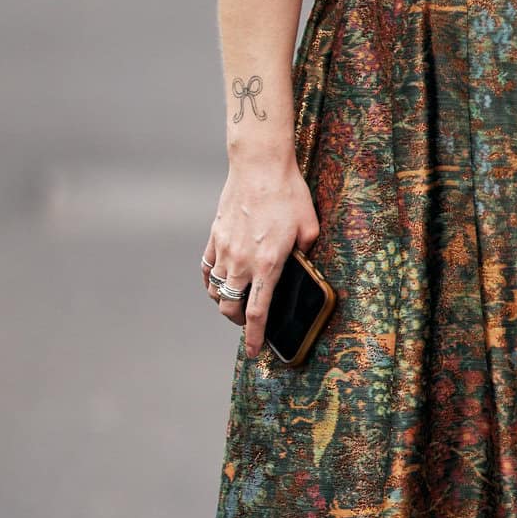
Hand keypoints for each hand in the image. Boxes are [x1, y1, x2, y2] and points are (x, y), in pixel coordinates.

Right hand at [201, 161, 319, 358]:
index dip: (254, 337)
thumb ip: (306, 253)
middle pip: (230, 308)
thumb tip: (301, 265)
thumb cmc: (289, 194)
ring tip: (236, 301)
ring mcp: (224, 249)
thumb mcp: (310, 227)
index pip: (257, 313)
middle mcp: (242, 262)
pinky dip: (210, 281)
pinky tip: (218, 282)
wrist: (259, 166)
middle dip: (237, 323)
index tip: (254, 351)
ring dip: (224, 302)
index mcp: (268, 265)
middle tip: (248, 323)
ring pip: (215, 290)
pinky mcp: (214, 236)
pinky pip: (205, 269)